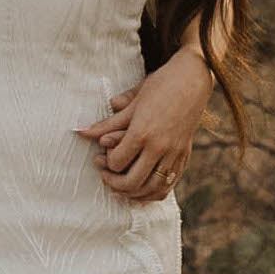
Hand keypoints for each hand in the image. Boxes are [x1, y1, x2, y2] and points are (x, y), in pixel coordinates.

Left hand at [75, 48, 213, 202]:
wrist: (193, 79)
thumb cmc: (160, 86)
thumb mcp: (132, 103)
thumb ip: (107, 123)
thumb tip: (81, 132)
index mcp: (142, 132)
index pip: (117, 162)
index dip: (106, 164)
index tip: (101, 157)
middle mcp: (159, 147)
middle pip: (133, 182)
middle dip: (114, 183)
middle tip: (106, 176)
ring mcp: (174, 154)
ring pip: (152, 189)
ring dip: (133, 194)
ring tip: (120, 187)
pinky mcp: (184, 156)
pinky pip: (168, 185)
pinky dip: (153, 193)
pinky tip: (141, 189)